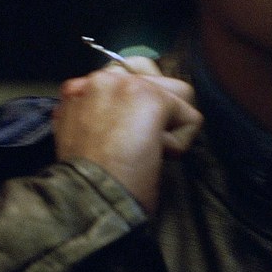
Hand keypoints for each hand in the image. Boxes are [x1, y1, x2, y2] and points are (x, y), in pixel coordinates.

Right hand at [53, 57, 202, 211]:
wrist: (85, 195)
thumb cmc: (85, 179)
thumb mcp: (79, 135)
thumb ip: (97, 113)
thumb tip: (126, 113)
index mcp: (79, 88)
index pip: (128, 76)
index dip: (137, 108)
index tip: (124, 136)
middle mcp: (101, 78)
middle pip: (158, 79)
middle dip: (160, 111)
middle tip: (136, 144)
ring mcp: (128, 84)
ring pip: (180, 95)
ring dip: (171, 125)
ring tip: (144, 149)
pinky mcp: (152, 98)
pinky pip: (191, 118)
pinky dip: (180, 144)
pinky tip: (153, 156)